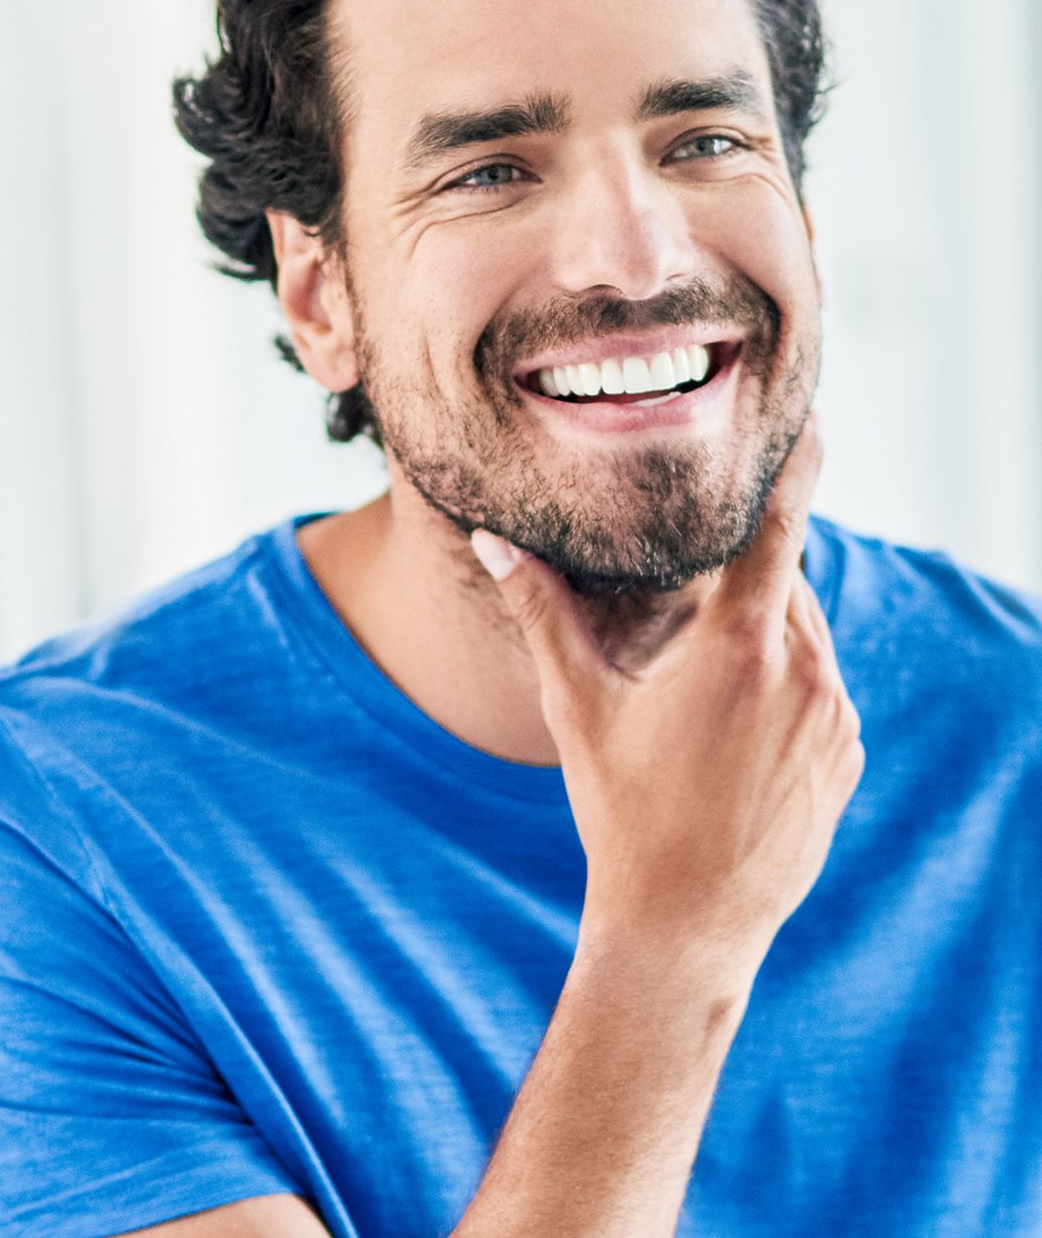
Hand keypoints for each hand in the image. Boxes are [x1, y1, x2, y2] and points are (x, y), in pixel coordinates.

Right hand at [471, 415, 863, 972]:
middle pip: (784, 579)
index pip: (779, 523)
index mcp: (740, 644)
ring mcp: (834, 717)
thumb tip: (492, 538)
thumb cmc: (621, 809)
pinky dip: (789, 681)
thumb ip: (541, 611)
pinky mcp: (847, 755)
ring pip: (806, 632)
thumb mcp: (577, 704)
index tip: (809, 413)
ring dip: (765, 630)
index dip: (796, 461)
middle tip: (694, 594)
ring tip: (704, 676)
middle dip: (744, 571)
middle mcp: (804, 670)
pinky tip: (734, 728)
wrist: (686, 925)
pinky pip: (824, 688)